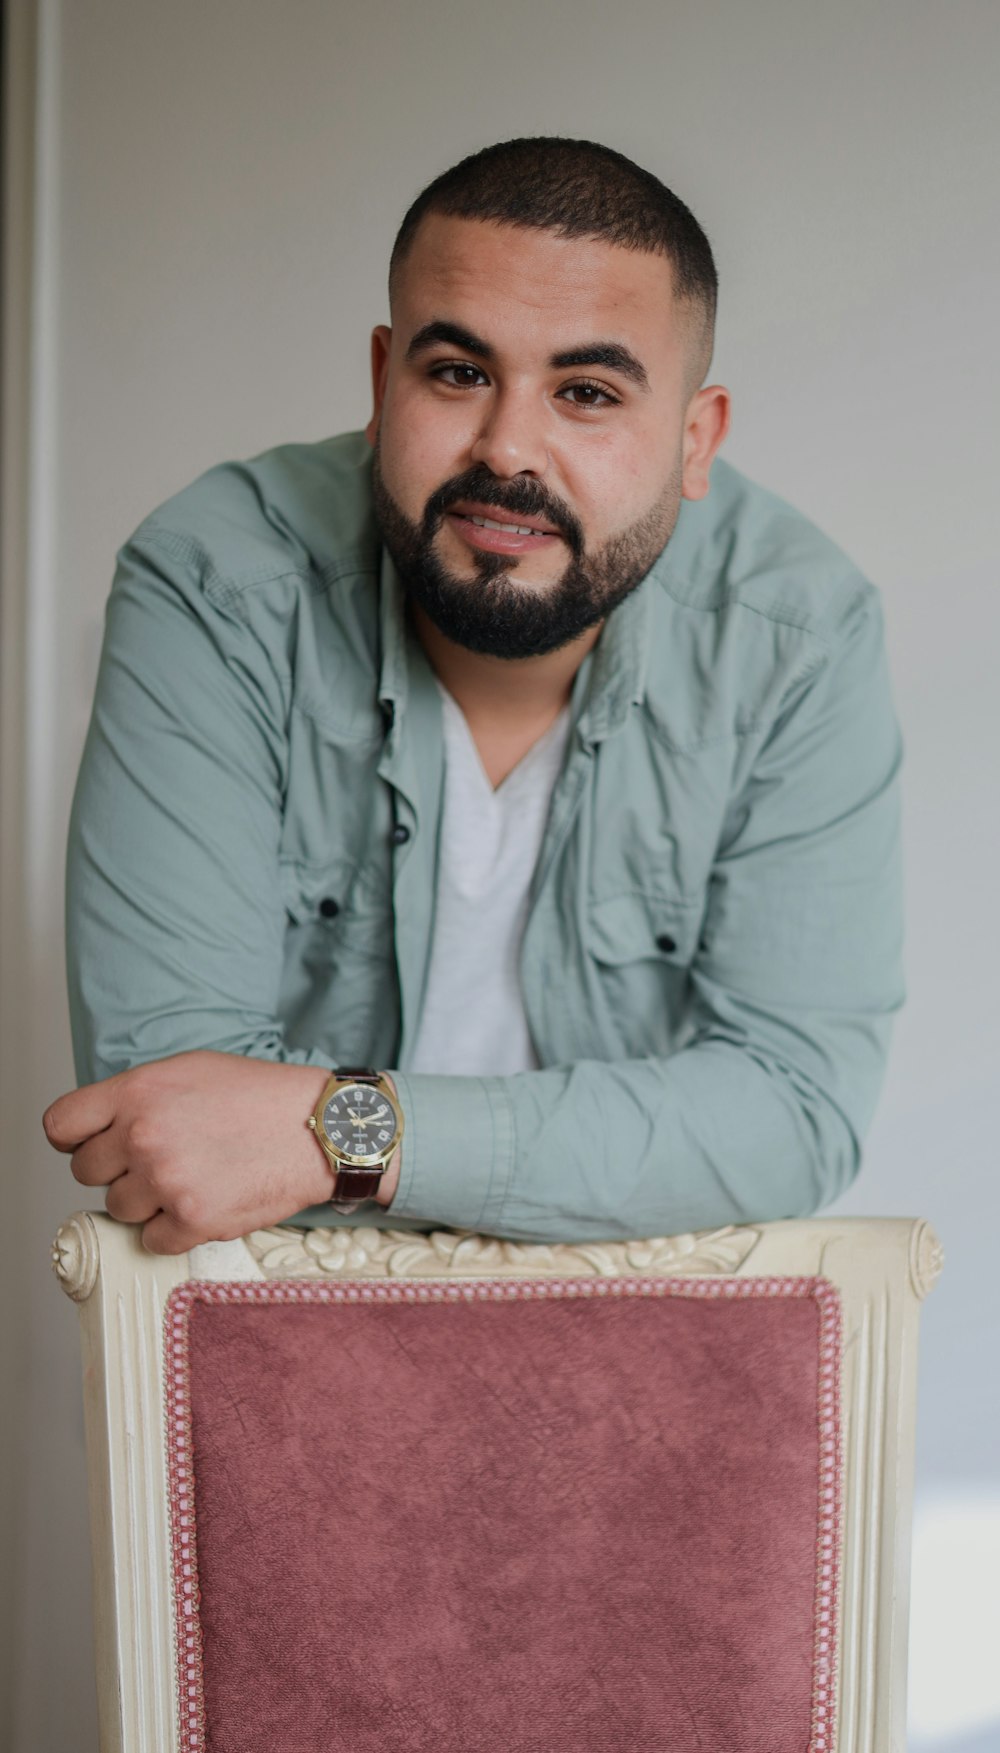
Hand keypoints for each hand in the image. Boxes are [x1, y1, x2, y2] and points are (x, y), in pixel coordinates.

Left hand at [42, 1050, 340, 1254]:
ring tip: (192, 1177)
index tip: (95, 1144)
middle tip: (161, 1160)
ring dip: (148, 1201)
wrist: (322, 1129)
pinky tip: (205, 1201)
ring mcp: (167, 1180)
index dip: (76, 1138)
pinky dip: (174, 1230)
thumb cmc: (259, 1097)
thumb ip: (136, 1097)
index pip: (60, 1126)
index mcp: (137, 1091)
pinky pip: (152, 1241)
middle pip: (87, 1172)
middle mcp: (144, 1135)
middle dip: (118, 1169)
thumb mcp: (189, 1070)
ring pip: (119, 1209)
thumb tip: (97, 1130)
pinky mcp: (193, 1220)